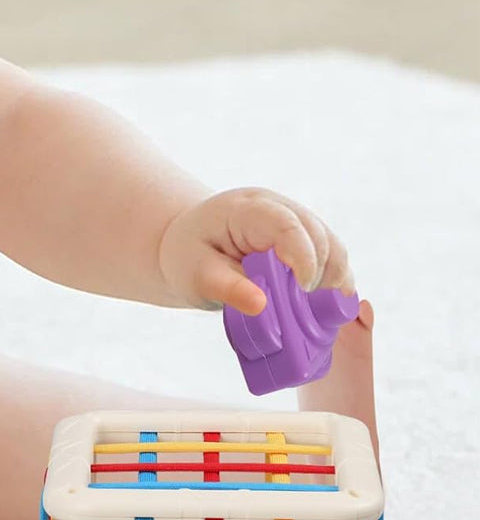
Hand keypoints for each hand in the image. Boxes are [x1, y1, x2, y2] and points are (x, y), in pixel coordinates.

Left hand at [158, 188, 352, 314]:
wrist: (187, 245)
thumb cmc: (188, 258)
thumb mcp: (197, 276)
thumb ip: (228, 289)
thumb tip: (261, 306)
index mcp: (247, 210)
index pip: (286, 225)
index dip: (303, 257)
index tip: (304, 290)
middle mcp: (277, 208)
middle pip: (317, 234)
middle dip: (321, 273)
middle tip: (308, 309)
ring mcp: (294, 220)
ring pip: (332, 245)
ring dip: (332, 279)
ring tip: (318, 311)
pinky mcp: (303, 238)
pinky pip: (330, 256)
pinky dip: (331, 280)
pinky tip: (323, 305)